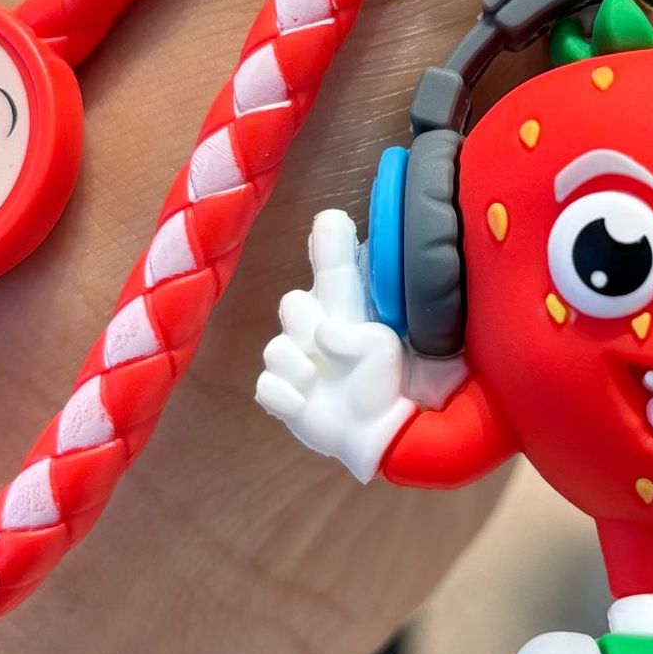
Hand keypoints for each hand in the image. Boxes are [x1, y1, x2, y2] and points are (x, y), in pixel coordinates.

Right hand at [257, 211, 411, 481]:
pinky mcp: (285, 396)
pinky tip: (303, 402)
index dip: (329, 243)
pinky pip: (264, 386)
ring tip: (314, 378)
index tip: (331, 219)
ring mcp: (299, 364)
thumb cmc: (388, 385)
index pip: (334, 270)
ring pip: (275, 347)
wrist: (382, 434)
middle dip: (303, 318)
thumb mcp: (382, 349)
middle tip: (321, 338)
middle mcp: (318, 332)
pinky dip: (282, 394)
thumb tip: (323, 333)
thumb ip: (354, 334)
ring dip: (295, 362)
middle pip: (293, 303)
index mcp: (347, 314)